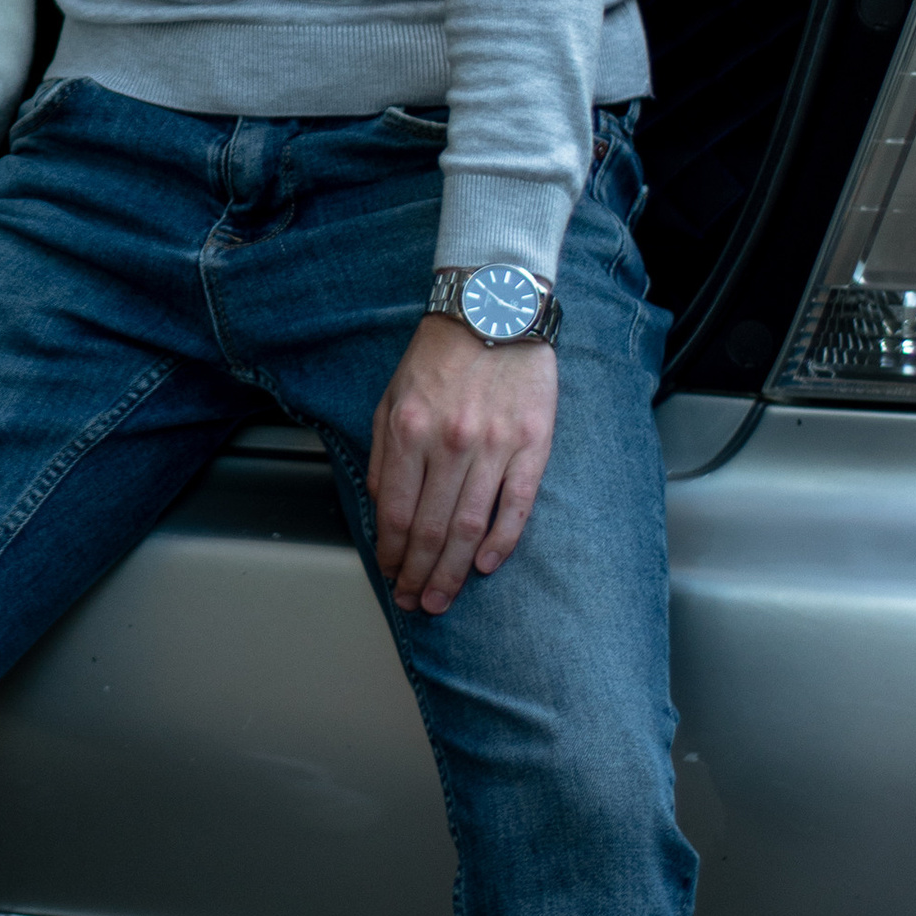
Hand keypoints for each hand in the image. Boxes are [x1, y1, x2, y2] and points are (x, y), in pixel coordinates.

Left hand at [367, 314, 556, 616]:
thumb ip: (385, 455)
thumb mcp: (391, 398)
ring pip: (471, 527)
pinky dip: (502, 542)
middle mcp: (450, 442)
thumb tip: (383, 511)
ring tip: (441, 598)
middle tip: (415, 603)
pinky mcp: (532, 444)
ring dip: (454, 571)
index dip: (392, 554)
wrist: (493, 312)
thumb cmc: (437, 358)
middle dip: (419, 575)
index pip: (397, 513)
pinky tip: (486, 566)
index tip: (390, 576)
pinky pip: (516, 505)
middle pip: (433, 530)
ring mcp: (494, 445)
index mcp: (409, 430)